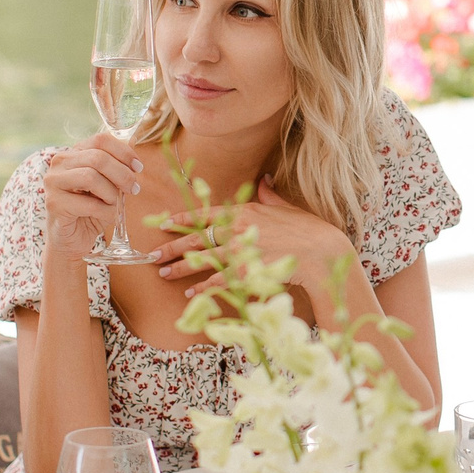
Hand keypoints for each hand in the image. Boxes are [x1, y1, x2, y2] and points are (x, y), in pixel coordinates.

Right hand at [41, 135, 143, 257]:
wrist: (73, 239)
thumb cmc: (92, 210)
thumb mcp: (108, 185)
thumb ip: (116, 167)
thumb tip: (134, 147)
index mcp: (74, 153)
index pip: (100, 140)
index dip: (124, 152)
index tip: (138, 168)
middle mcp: (59, 163)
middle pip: (97, 157)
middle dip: (122, 174)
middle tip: (134, 189)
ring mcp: (53, 182)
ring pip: (91, 177)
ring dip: (111, 193)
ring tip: (115, 205)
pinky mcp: (53, 204)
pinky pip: (89, 204)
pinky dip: (106, 211)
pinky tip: (108, 217)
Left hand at [146, 179, 355, 304]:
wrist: (321, 251)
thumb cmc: (306, 229)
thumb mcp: (285, 206)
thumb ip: (269, 194)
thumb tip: (265, 179)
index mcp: (244, 211)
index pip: (205, 214)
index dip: (182, 220)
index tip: (164, 224)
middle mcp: (237, 229)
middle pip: (195, 238)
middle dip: (171, 247)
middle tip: (153, 255)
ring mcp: (240, 251)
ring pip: (201, 260)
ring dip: (180, 269)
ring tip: (164, 274)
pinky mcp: (246, 271)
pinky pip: (218, 280)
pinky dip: (202, 287)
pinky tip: (190, 293)